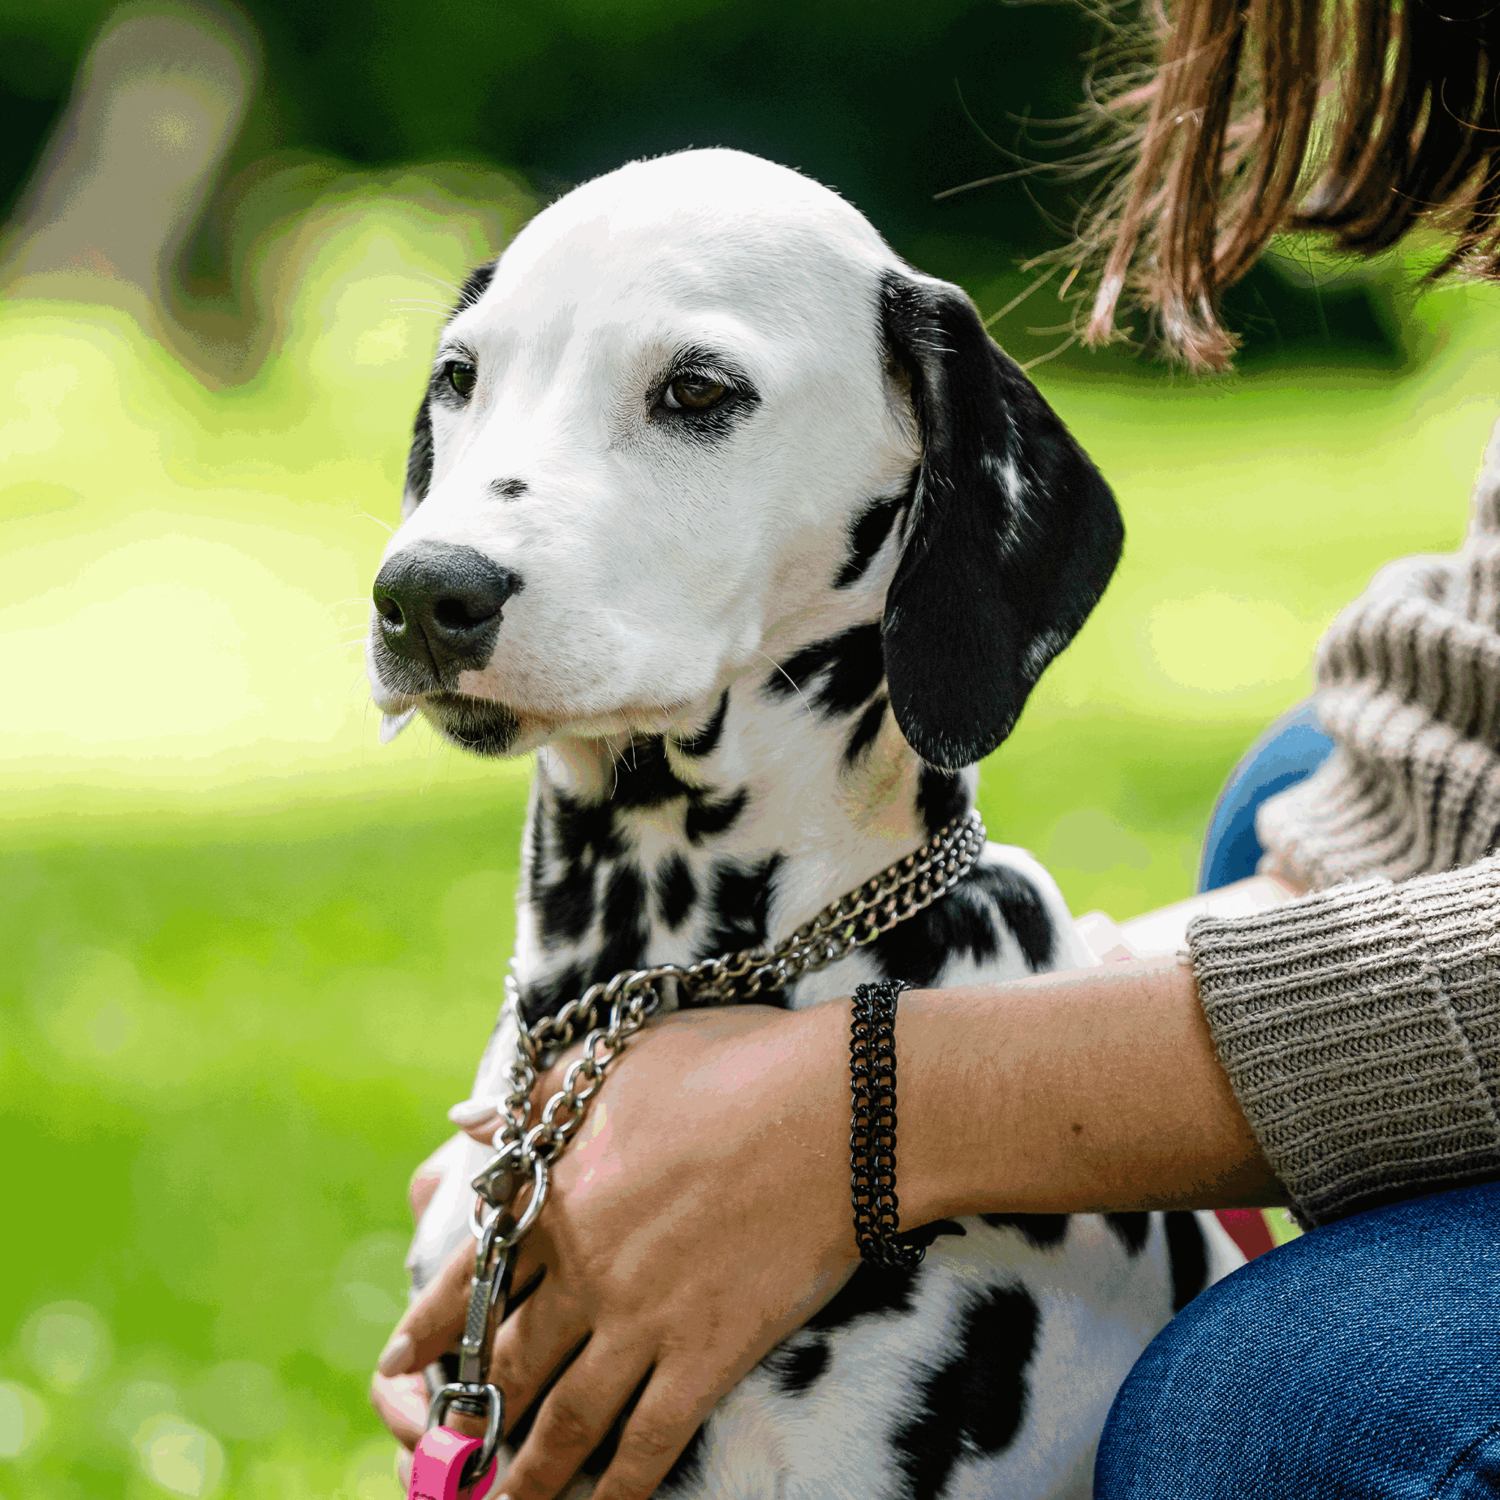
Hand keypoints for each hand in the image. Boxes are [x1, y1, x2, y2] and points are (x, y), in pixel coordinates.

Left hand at [374, 1001, 857, 1499]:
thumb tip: (465, 1115)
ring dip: (524, 1474)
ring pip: (564, 1419)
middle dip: (470, 1415)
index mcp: (557, 1199)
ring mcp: (641, 1320)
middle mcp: (584, 1272)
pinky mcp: (705, 1355)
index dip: (432, 1326)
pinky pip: (647, 1441)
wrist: (826, 1112)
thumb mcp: (614, 1058)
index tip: (399, 1363)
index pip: (473, 1277)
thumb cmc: (727, 1066)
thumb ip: (533, 1091)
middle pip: (510, 1362)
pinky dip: (618, 1487)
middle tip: (442, 1452)